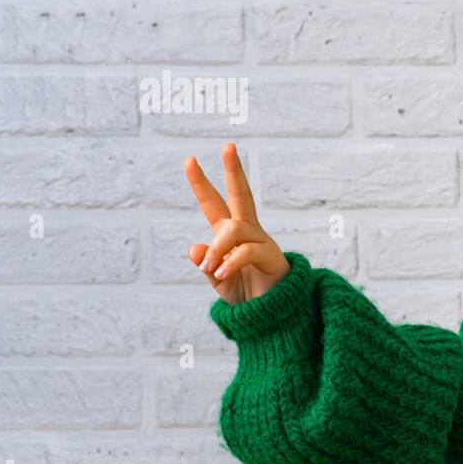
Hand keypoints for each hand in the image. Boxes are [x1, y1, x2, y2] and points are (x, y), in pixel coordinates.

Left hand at [183, 142, 290, 305]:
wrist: (272, 316)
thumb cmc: (246, 295)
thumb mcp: (218, 281)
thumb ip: (207, 265)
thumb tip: (194, 249)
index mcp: (230, 234)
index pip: (214, 203)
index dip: (201, 183)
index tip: (190, 160)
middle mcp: (247, 231)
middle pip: (241, 195)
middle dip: (234, 171)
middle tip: (228, 147)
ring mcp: (261, 241)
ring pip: (233, 230)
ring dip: (217, 248)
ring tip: (209, 268)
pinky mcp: (272, 256)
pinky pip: (246, 251)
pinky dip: (230, 262)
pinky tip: (222, 274)